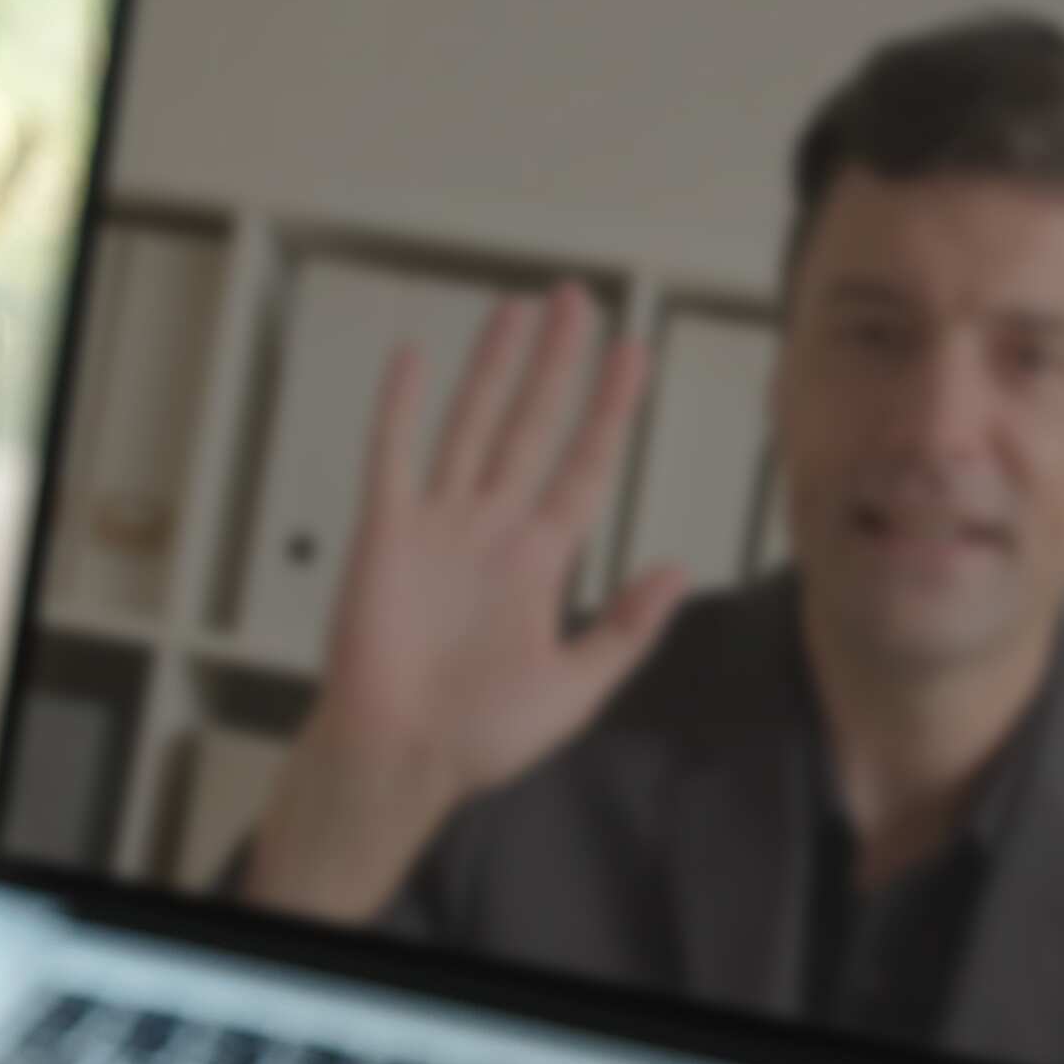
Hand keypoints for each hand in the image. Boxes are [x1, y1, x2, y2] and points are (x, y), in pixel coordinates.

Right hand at [244, 285, 690, 922]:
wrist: (400, 759)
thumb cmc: (478, 738)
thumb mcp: (576, 688)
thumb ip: (626, 628)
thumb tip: (678, 572)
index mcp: (538, 562)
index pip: (584, 467)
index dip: (611, 411)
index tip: (634, 357)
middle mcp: (490, 532)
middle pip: (532, 427)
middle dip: (557, 365)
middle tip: (577, 304)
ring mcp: (437, 528)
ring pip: (472, 426)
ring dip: (494, 367)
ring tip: (518, 312)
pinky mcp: (385, 535)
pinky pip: (394, 456)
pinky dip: (402, 408)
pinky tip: (415, 360)